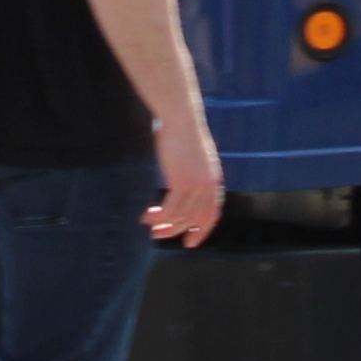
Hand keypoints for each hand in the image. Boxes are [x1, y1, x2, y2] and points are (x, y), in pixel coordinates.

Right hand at [144, 111, 221, 248]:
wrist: (182, 117)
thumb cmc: (183, 133)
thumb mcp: (195, 157)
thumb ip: (195, 174)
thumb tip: (184, 186)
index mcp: (214, 180)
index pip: (212, 214)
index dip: (202, 231)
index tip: (190, 242)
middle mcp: (209, 186)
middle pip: (197, 220)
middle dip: (179, 231)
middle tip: (160, 236)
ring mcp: (196, 185)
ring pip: (182, 217)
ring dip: (164, 225)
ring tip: (149, 227)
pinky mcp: (182, 181)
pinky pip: (170, 209)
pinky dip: (158, 216)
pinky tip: (146, 215)